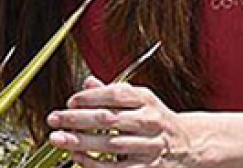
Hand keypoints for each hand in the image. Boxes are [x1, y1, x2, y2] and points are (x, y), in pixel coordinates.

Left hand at [47, 76, 195, 166]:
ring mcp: (149, 145)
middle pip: (108, 118)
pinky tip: (77, 157)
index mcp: (145, 99)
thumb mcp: (139, 99)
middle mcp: (149, 120)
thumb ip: (112, 92)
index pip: (115, 94)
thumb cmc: (155, 119)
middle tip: (54, 119)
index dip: (90, 97)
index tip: (70, 101)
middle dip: (77, 119)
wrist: (189, 144)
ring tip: (58, 139)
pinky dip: (94, 163)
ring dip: (80, 142)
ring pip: (110, 144)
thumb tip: (87, 82)